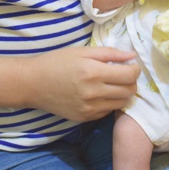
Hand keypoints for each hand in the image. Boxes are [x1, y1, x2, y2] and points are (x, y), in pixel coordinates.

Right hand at [23, 46, 139, 120]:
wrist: (33, 84)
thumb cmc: (57, 62)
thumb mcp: (82, 51)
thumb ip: (109, 53)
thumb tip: (132, 55)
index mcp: (93, 72)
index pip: (129, 75)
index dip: (135, 69)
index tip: (130, 64)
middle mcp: (94, 93)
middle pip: (129, 91)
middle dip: (131, 81)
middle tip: (124, 74)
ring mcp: (90, 108)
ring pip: (122, 103)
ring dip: (123, 93)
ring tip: (114, 84)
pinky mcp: (85, 118)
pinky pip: (108, 111)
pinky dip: (110, 102)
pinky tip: (101, 93)